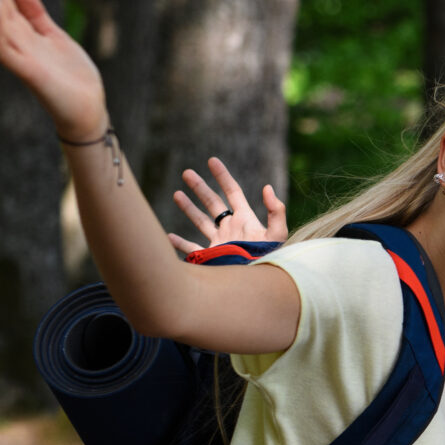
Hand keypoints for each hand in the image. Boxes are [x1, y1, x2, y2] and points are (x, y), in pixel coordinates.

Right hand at [167, 156, 287, 255]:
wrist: (258, 284)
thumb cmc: (271, 260)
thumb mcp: (277, 234)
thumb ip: (276, 211)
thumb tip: (267, 187)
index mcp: (245, 220)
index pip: (232, 192)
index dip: (222, 176)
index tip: (212, 160)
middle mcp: (230, 229)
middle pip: (212, 203)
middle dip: (200, 187)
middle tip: (187, 172)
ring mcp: (219, 243)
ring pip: (200, 222)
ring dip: (188, 208)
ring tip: (176, 194)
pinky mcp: (211, 258)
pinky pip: (191, 249)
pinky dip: (179, 243)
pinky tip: (167, 236)